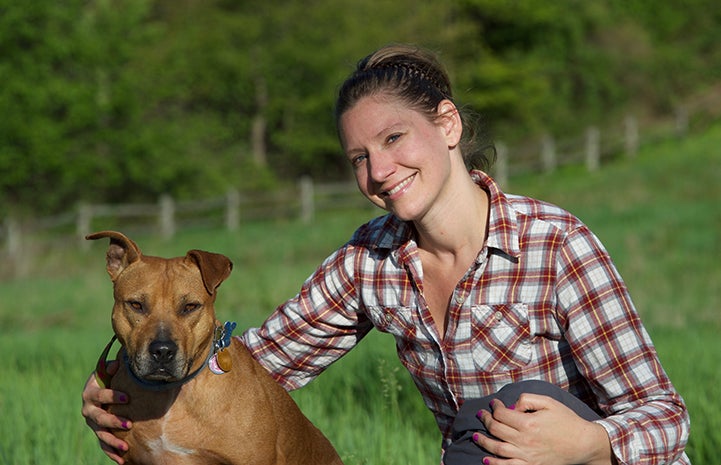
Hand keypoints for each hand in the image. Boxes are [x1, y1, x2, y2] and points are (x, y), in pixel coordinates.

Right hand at [81, 361, 131, 463]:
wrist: (101, 387)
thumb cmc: (109, 377)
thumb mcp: (109, 370)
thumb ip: (113, 367)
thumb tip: (117, 365)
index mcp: (90, 392)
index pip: (100, 395)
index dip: (112, 396)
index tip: (127, 398)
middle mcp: (88, 409)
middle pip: (99, 417)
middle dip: (113, 421)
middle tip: (128, 424)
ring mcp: (92, 423)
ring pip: (101, 434)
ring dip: (112, 441)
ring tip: (125, 447)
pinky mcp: (98, 432)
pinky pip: (103, 445)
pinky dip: (111, 452)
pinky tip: (121, 460)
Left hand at [474, 394, 613, 464]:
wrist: (584, 444)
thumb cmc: (567, 420)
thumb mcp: (549, 402)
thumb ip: (528, 399)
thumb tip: (512, 405)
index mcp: (529, 423)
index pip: (502, 414)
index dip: (494, 407)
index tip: (494, 403)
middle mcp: (525, 440)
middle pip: (496, 429)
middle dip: (485, 420)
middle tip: (481, 415)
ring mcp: (527, 455)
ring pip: (498, 449)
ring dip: (483, 442)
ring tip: (475, 436)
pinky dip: (495, 464)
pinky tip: (486, 459)